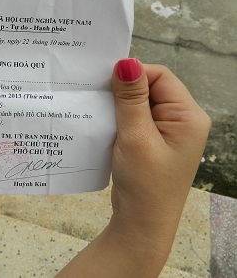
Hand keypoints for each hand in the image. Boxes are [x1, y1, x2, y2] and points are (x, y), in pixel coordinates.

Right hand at [57, 59, 209, 276]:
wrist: (141, 222)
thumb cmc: (144, 183)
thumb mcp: (135, 137)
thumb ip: (131, 98)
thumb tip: (126, 62)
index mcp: (188, 116)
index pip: (160, 76)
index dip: (133, 74)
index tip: (104, 82)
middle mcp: (181, 120)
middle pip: (150, 86)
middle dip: (123, 90)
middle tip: (96, 95)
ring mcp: (166, 131)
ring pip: (139, 102)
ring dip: (118, 104)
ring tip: (97, 110)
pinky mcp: (152, 140)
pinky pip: (134, 117)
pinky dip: (118, 116)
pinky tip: (102, 122)